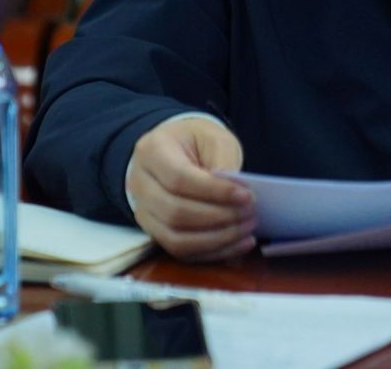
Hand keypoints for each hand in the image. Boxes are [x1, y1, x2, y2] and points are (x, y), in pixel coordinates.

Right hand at [127, 115, 254, 260]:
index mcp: (151, 151)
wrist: (176, 150)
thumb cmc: (196, 142)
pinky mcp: (154, 232)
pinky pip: (181, 252)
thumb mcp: (214, 137)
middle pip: (175, 213)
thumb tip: (234, 193)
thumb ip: (223, 161)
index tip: (247, 196)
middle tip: (251, 213)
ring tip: (248, 229)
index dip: (214, 192)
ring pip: (176, 239)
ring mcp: (143, 212)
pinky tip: (239, 244)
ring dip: (217, 239)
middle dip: (219, 217)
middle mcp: (139, 184)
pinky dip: (213, 252)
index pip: (179, 179)